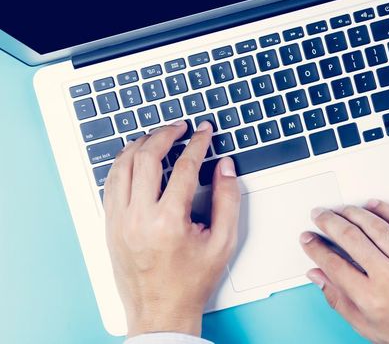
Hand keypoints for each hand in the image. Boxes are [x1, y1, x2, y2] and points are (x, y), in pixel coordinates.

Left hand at [103, 120, 239, 336]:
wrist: (161, 312)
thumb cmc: (191, 281)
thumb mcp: (223, 242)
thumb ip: (227, 200)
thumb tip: (225, 167)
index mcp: (168, 221)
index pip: (183, 167)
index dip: (197, 144)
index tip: (204, 132)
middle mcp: (138, 218)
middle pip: (146, 158)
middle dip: (165, 135)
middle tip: (179, 127)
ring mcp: (119, 221)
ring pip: (122, 167)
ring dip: (139, 145)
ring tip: (156, 136)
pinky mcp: (109, 226)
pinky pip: (110, 184)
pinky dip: (122, 165)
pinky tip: (134, 159)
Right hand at [300, 200, 388, 343]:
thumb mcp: (368, 326)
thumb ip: (339, 299)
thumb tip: (317, 275)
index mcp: (371, 300)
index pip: (333, 264)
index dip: (316, 248)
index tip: (308, 238)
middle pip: (351, 238)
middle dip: (330, 223)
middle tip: (320, 216)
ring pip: (377, 227)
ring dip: (354, 213)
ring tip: (343, 209)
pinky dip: (387, 212)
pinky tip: (374, 206)